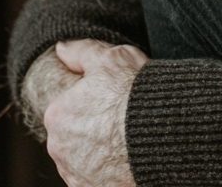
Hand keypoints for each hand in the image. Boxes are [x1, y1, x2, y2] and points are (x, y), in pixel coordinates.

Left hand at [43, 38, 148, 186]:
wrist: (164, 131)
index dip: (92, 99)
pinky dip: (111, 169)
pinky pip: (98, 178)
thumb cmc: (136, 92)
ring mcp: (76, 174)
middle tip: (122, 116)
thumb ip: (82, 51)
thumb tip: (61, 48)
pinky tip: (130, 156)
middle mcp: (59, 148)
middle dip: (93, 127)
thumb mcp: (112, 57)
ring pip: (85, 158)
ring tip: (129, 137)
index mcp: (57, 113)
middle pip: (74, 134)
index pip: (68, 106)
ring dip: (100, 150)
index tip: (112, 97)